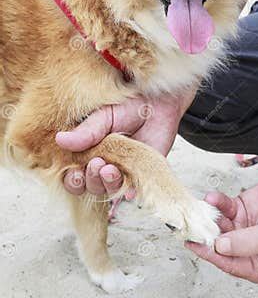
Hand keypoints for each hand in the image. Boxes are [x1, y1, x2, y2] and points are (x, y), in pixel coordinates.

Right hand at [57, 90, 196, 195]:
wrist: (158, 104)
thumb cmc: (128, 107)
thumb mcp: (104, 115)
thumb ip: (86, 131)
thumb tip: (60, 140)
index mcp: (86, 152)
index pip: (71, 174)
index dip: (71, 178)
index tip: (75, 171)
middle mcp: (101, 166)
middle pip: (87, 186)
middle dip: (89, 180)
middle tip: (96, 165)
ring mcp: (121, 173)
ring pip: (107, 190)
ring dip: (107, 184)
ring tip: (111, 170)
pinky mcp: (140, 177)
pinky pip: (132, 192)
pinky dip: (128, 192)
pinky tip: (129, 188)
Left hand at [186, 175, 257, 282]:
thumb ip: (246, 243)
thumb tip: (221, 247)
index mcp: (257, 265)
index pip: (229, 264)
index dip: (212, 255)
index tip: (199, 245)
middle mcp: (245, 249)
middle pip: (218, 246)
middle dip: (206, 234)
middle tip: (193, 226)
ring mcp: (239, 229)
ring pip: (217, 226)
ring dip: (210, 216)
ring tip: (205, 207)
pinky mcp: (237, 211)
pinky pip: (221, 209)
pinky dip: (216, 202)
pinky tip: (213, 198)